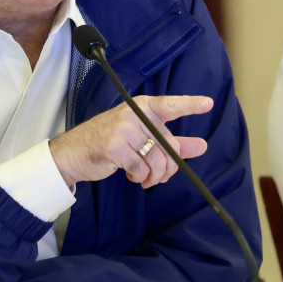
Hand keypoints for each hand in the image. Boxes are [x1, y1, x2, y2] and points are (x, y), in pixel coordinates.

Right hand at [49, 95, 212, 189]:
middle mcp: (133, 114)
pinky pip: (140, 169)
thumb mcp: (141, 137)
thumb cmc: (109, 142)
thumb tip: (201, 146)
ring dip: (154, 176)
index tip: (208, 103)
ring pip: (156, 159)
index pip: (169, 104)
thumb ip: (171, 141)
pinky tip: (132, 175)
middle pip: (168, 144)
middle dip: (168, 167)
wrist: (74, 153)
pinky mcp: (114, 147)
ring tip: (144, 177)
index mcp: (142, 107)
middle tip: (160, 176)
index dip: (189, 104)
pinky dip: (139, 177)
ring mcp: (122, 129)